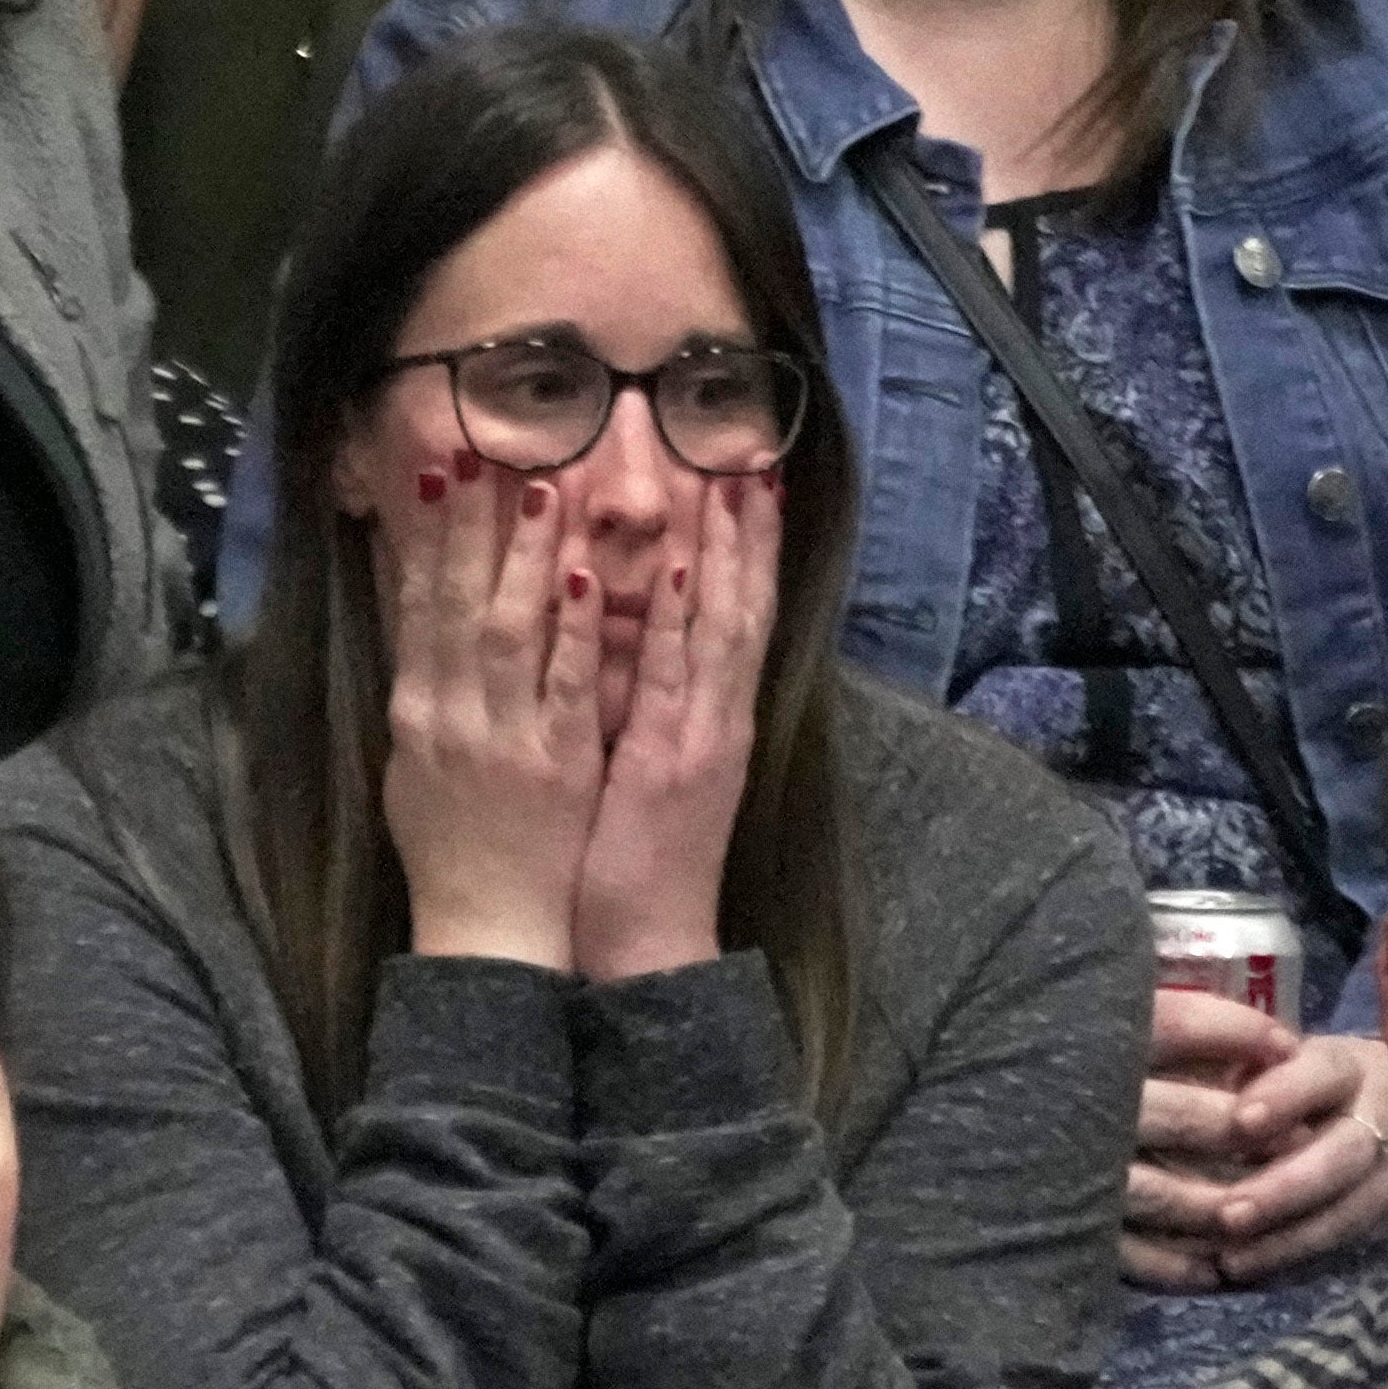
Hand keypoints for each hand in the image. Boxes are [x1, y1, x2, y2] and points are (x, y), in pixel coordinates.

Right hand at [371, 441, 610, 971]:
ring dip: (523, 555)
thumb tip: (418, 617)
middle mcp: (450, 714)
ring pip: (509, 630)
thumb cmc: (449, 846)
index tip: (436, 468)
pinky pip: (563, 685)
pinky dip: (571, 629)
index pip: (417, 604)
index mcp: (416, 710)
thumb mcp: (413, 761)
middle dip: (469, 521)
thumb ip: (422, 689)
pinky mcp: (554, 762)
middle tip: (481, 446)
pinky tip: (580, 577)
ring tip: (541, 486)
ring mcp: (502, 736)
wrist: (486, 929)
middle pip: (456, 601)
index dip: (426, 534)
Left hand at [570, 465, 778, 984]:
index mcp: (714, 714)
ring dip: (719, 549)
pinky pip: (670, 681)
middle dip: (744, 525)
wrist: (649, 943)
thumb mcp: (654, 764)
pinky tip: (670, 567)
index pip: (737, 610)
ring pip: (715, 626)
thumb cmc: (641, 855)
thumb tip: (641, 636)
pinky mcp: (671, 763)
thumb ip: (656, 701)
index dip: (746, 542)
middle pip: (740, 602)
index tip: (747, 469)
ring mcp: (701, 736)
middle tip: (746, 445)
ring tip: (721, 475)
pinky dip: (674, 622)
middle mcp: (718, 715)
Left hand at [1124, 991, 1387, 1289]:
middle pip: (1341, 1156)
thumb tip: (1174, 1070)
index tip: (1241, 1120)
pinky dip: (1294, 1262)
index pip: (1322, 1075)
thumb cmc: (1328, 1082)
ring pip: (1346, 1212)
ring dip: (1287, 1239)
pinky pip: (1343, 1246)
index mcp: (1347, 1069)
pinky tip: (1247, 1274)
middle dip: (1285, 1188)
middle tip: (1230, 1213)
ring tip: (1230, 1260)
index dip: (1285, 1096)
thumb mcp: (1301, 1058)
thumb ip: (1249, 1063)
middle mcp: (1377, 1120)